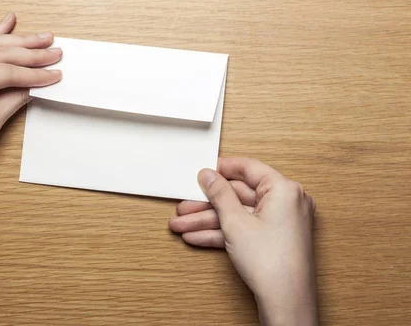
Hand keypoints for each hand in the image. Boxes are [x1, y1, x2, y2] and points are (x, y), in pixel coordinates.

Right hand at [169, 158, 317, 325]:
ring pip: (237, 215)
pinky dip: (222, 233)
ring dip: (208, 221)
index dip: (221, 169)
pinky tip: (197, 237)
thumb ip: (219, 194)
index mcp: (283, 189)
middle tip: (185, 206)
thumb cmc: (272, 262)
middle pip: (238, 195)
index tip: (202, 171)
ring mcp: (280, 222)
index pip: (248, 168)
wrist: (285, 301)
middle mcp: (286, 202)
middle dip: (207, 205)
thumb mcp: (235, 222)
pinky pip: (244, 229)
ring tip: (182, 225)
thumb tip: (208, 175)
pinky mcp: (274, 239)